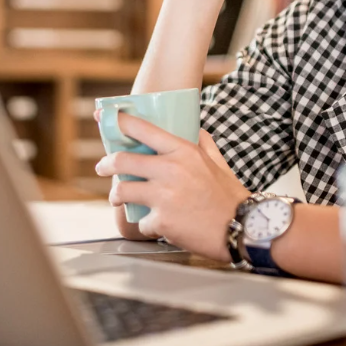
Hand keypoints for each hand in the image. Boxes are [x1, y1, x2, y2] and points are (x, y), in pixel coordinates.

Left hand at [94, 113, 249, 261]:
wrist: (243, 227)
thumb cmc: (230, 196)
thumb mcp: (218, 162)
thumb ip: (203, 143)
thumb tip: (195, 128)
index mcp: (183, 151)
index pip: (143, 130)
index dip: (119, 122)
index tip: (104, 117)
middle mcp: (170, 170)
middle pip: (122, 161)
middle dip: (106, 164)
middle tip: (102, 167)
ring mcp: (164, 196)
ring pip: (122, 191)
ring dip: (117, 196)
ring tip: (118, 199)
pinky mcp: (161, 221)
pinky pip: (141, 221)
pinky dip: (147, 224)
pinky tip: (158, 225)